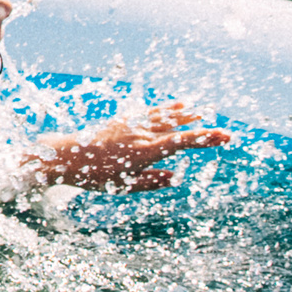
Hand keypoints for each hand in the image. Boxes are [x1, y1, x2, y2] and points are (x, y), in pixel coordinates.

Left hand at [34, 100, 231, 192]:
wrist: (68, 156)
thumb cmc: (96, 176)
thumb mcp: (125, 186)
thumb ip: (152, 181)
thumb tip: (175, 176)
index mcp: (145, 153)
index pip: (181, 143)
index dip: (204, 139)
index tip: (224, 135)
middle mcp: (141, 135)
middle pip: (177, 129)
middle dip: (201, 129)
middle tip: (224, 129)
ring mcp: (132, 125)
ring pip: (164, 117)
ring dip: (184, 115)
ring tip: (201, 111)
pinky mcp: (124, 121)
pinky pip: (150, 112)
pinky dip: (165, 109)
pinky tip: (175, 105)